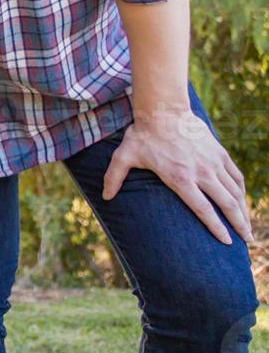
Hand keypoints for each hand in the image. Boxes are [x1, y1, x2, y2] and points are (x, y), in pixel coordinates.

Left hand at [104, 108, 251, 244]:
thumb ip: (113, 177)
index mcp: (180, 178)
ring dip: (244, 211)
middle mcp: (201, 172)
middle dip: (239, 225)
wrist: (164, 109)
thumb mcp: (124, 156)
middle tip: (247, 241)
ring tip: (248, 228)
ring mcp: (213, 162)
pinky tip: (243, 201)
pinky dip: (242, 191)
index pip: (203, 209)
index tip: (227, 242)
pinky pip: (236, 176)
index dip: (216, 227)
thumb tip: (105, 197)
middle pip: (227, 204)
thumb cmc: (142, 134)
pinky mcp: (219, 153)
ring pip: (235, 192)